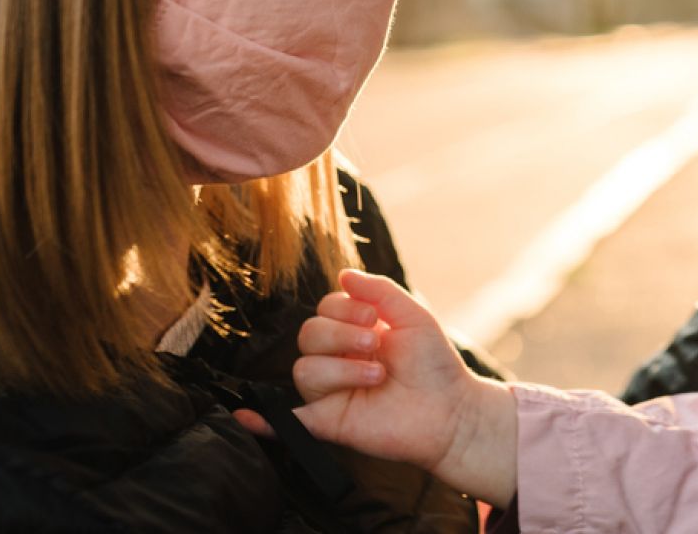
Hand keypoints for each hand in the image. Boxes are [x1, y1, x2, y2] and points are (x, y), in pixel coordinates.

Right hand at [254, 270, 517, 506]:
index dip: (344, 308)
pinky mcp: (329, 423)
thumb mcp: (413, 315)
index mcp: (354, 332)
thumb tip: (343, 275)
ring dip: (341, 368)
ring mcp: (332, 392)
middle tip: (374, 344)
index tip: (374, 317)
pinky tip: (245, 417)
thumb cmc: (434, 364)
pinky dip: (264, 422)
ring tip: (378, 375)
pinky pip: (287, 423)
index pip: (324, 309)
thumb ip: (380, 290)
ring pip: (304, 370)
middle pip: (308, 335)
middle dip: (340, 334)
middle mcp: (338, 359)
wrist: (452, 411)